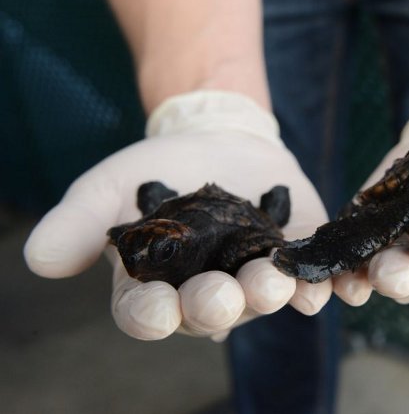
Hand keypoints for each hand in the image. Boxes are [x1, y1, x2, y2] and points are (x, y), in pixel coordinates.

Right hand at [24, 91, 332, 339]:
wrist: (218, 139)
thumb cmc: (159, 168)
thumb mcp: (111, 185)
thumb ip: (79, 220)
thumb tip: (40, 259)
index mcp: (156, 286)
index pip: (146, 312)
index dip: (149, 315)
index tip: (153, 310)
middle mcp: (207, 292)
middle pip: (209, 311)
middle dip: (214, 305)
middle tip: (221, 295)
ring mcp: (253, 277)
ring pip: (260, 297)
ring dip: (268, 294)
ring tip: (272, 282)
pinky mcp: (295, 256)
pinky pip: (307, 277)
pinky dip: (315, 284)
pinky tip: (322, 284)